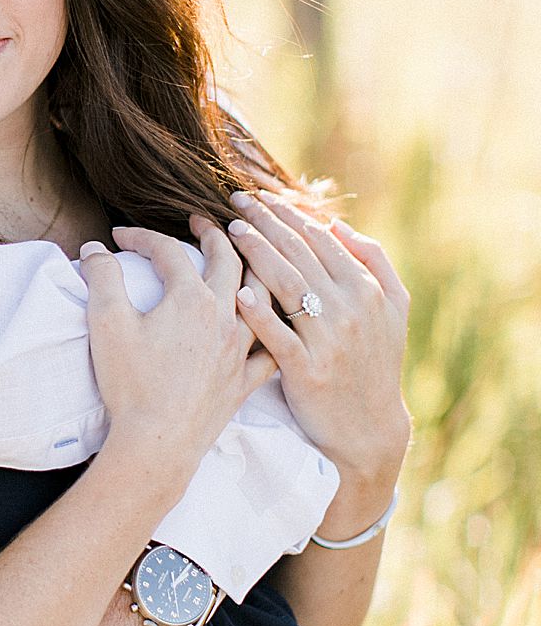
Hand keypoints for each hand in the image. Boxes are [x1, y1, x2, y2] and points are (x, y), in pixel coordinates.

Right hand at [80, 224, 275, 493]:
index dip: (142, 236)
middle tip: (200, 221)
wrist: (157, 443)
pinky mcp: (245, 381)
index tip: (120, 235)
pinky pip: (271, 348)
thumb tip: (94, 248)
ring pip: (260, 296)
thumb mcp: (106, 323)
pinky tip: (273, 323)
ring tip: (244, 256)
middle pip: (227, 260)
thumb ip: (101, 278)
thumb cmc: (130, 384)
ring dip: (252, 268)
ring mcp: (239, 349)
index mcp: (190, 298)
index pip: (169, 250)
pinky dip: (273, 328)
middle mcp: (223, 316)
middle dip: (213, 234)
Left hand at [219, 193, 410, 495]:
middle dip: (266, 222)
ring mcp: (329, 341)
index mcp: (366, 291)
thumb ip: (374, 262)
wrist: (369, 429)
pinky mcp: (308, 372)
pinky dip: (260, 313)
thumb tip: (337, 225)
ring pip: (288, 286)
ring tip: (232, 231)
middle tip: (236, 200)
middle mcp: (350, 310)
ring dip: (258, 254)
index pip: (321, 240)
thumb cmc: (375, 364)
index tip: (260, 196)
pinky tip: (238, 292)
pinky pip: (279, 336)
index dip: (288, 214)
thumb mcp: (394, 310)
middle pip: (300, 255)